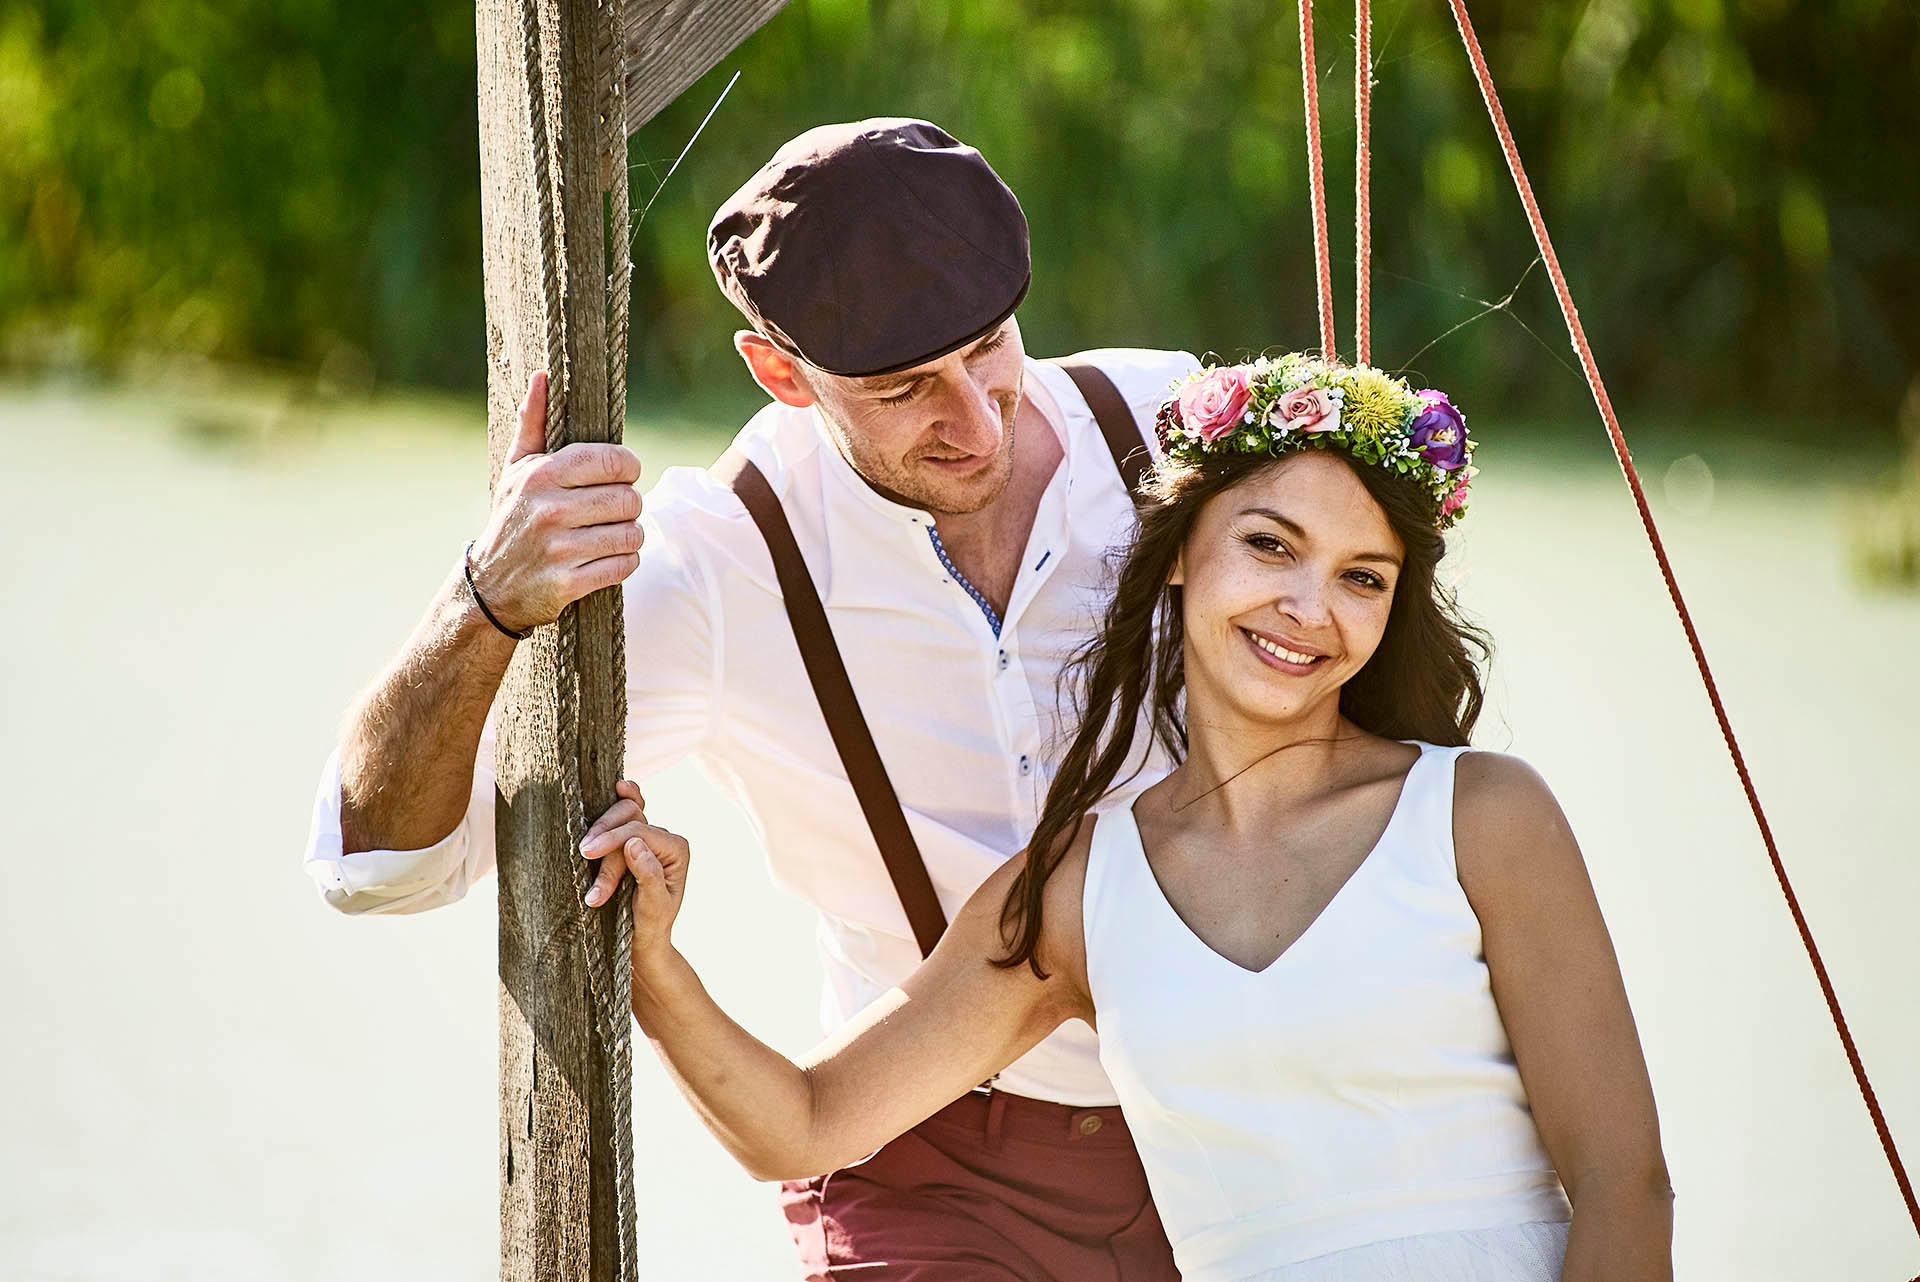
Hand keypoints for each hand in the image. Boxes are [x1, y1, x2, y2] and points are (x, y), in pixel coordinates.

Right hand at [467, 370, 644, 634]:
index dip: (629, 468)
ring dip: (631, 536)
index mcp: (542, 474)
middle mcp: (549, 509)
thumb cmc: (512, 518)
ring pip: (632, 534)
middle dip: (630, 506)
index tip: (623, 476)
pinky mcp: (567, 584)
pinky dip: (625, 563)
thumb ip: (533, 423)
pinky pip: (624, 566)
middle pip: (629, 499)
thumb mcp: (516, 470)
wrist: (490, 587)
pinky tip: (610, 559)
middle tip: (616, 511)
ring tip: (614, 534)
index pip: (614, 461)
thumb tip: (543, 376)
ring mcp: (558, 549)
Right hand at [598, 786, 690, 967]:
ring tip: (586, 867)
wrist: (643, 940)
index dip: (612, 839)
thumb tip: (634, 842)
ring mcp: (649, 837)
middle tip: (583, 858)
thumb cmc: (650, 926)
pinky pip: (627, 813)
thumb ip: (648, 874)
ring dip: (600, 841)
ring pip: (619, 818)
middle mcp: (665, 839)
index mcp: (677, 849)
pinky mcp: (634, 841)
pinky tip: (620, 787)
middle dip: (605, 840)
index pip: (640, 831)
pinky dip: (620, 803)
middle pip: (629, 818)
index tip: (588, 853)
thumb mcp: (653, 907)